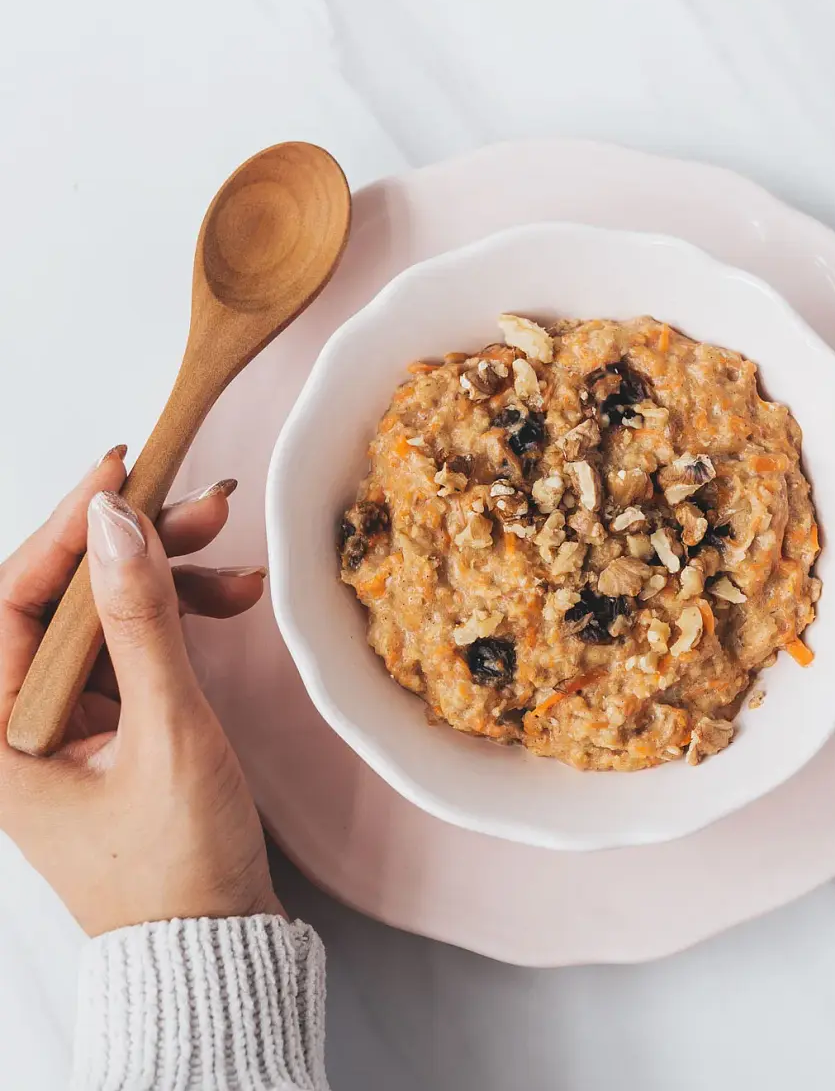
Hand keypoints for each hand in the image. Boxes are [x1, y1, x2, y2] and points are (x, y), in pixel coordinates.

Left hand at [0, 448, 281, 935]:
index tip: (120, 471)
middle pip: (63, 598)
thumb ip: (141, 624)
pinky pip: (133, 647)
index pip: (12, 597)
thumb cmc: (177, 864)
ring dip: (168, 581)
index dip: (65, 526)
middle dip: (133, 548)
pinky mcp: (106, 724)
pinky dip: (180, 619)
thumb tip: (118, 524)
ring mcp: (61, 721)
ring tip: (235, 567)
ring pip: (104, 615)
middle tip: (201, 509)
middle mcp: (15, 719)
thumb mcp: (167, 734)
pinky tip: (229, 604)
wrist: (213, 939)